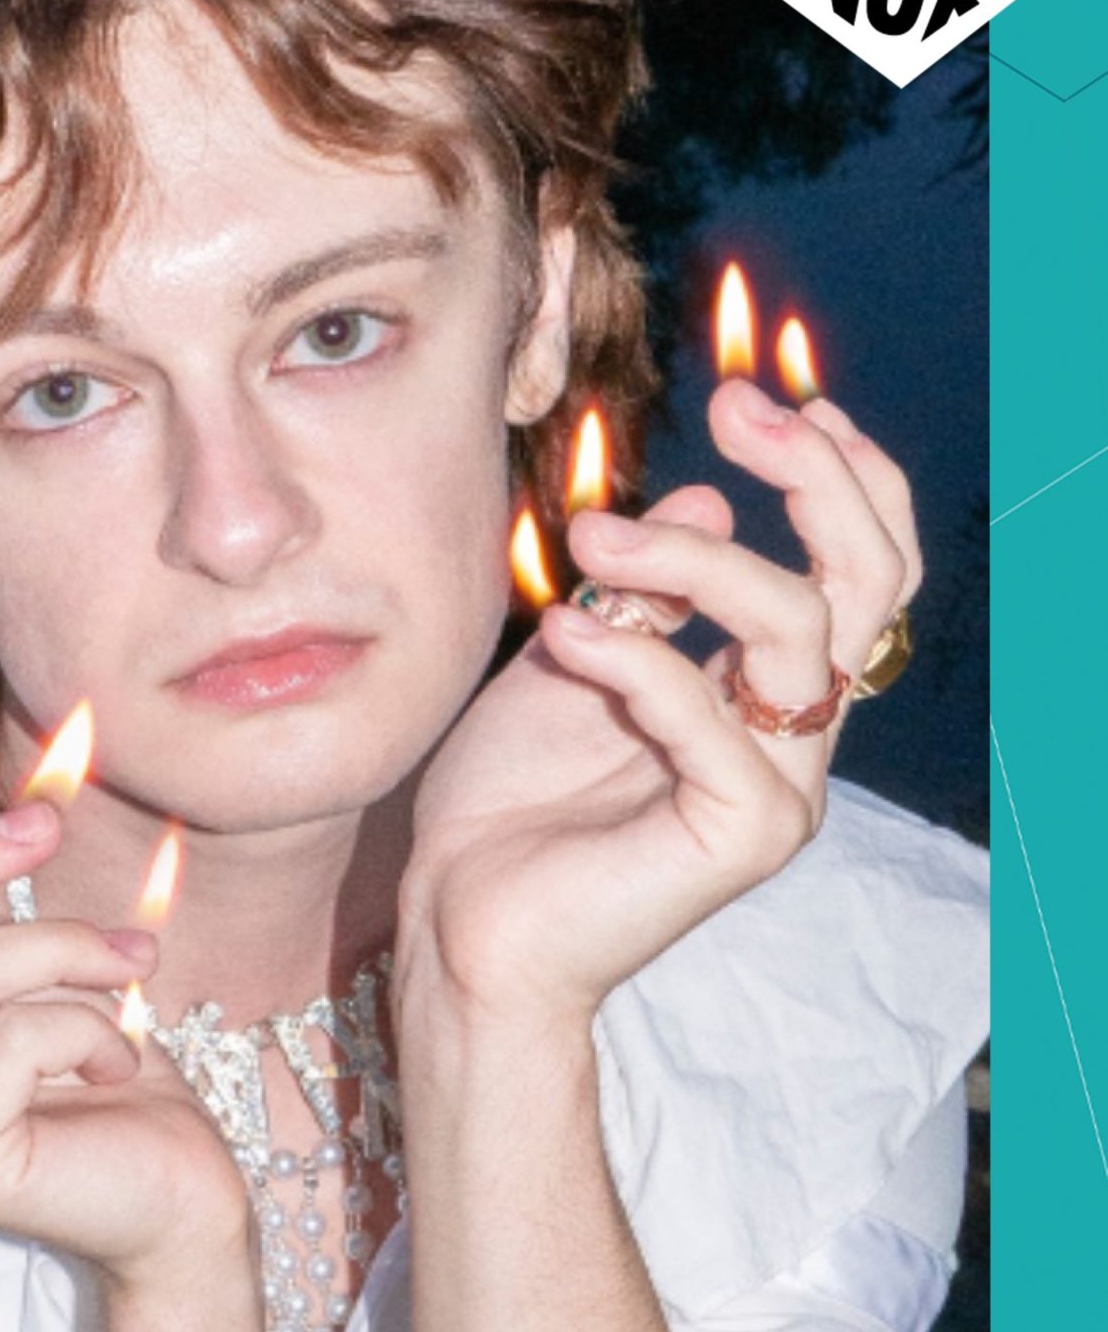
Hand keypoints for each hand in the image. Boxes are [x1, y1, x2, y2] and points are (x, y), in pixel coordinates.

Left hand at [402, 378, 920, 1024]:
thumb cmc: (506, 806)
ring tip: (589, 545)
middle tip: (738, 412)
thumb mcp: (574, 661)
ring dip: (688, 561)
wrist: (460, 928)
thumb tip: (709, 495)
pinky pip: (710, 712)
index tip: (761, 403)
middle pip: (871, 584)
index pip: (858, 571)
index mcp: (762, 694)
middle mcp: (791, 738)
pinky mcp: (742, 834)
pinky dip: (632, 659)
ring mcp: (777, 788)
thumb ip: (643, 593)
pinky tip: (560, 638)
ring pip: (793, 628)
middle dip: (820, 479)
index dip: (838, 476)